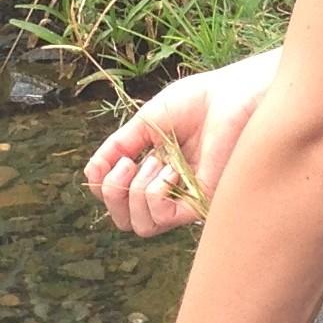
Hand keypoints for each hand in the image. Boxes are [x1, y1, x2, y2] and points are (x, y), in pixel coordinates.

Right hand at [86, 48, 282, 236]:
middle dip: (113, 194)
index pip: (118, 200)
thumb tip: (90, 174)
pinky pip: (163, 217)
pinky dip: (154, 192)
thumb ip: (117, 148)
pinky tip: (170, 170)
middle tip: (126, 163)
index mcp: (155, 171)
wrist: (231, 95)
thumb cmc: (198, 102)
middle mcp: (170, 191)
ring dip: (135, 191)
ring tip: (155, 162)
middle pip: (126, 221)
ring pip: (142, 227)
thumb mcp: (145, 123)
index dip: (103, 186)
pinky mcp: (202, 203)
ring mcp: (186, 199)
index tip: (113, 158)